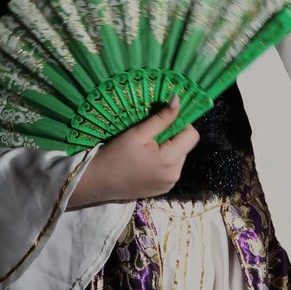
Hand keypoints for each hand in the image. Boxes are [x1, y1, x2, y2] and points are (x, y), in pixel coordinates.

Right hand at [67, 95, 199, 207]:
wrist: (98, 182)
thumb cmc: (115, 156)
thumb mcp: (138, 133)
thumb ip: (161, 118)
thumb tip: (178, 99)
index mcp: (170, 160)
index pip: (192, 136)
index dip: (181, 125)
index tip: (163, 122)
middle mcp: (175, 175)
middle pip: (185, 147)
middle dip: (171, 138)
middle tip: (149, 137)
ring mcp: (169, 184)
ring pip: (177, 158)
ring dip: (167, 150)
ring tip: (145, 151)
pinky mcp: (162, 190)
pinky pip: (170, 170)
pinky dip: (161, 163)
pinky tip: (144, 163)